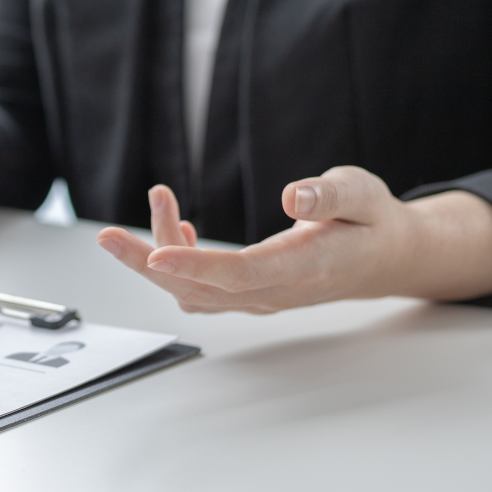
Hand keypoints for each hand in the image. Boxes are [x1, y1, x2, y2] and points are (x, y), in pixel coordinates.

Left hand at [95, 166, 491, 312]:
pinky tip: (176, 225)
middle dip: (145, 262)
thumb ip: (331, 196)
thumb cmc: (372, 222)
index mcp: (303, 267)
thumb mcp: (363, 194)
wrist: (385, 257)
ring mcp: (257, 296)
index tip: (153, 251)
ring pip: (191, 290)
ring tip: (159, 197)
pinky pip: (200, 288)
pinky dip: (175, 261)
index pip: (240, 274)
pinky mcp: (246, 292)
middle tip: (106, 235)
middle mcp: (273, 290)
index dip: (193, 264)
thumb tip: (293, 196)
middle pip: (198, 288)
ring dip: (156, 253)